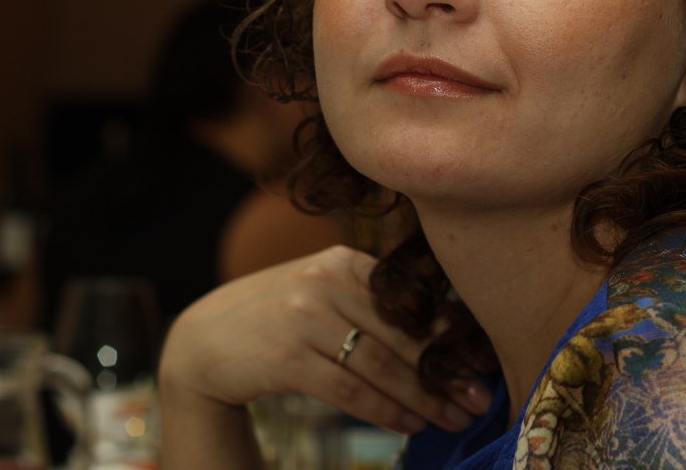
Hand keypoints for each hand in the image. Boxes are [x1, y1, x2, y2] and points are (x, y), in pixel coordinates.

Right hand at [159, 245, 489, 435]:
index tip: (482, 364)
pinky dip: (385, 410)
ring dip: (422, 397)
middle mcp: (326, 281)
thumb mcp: (321, 294)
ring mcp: (304, 317)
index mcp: (342, 262)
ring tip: (452, 419)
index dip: (450, 336)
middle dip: (446, 372)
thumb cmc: (277, 320)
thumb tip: (445, 335)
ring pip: (380, 364)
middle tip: (480, 400)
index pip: (409, 302)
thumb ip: (370, 304)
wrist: (202, 340)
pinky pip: (349, 388)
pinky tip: (410, 425)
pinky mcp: (287, 357)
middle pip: (400, 334)